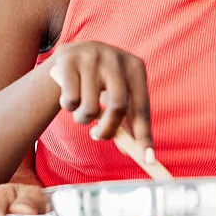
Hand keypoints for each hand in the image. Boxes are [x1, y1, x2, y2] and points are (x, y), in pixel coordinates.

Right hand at [47, 41, 153, 155]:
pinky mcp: (69, 59)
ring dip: (83, 119)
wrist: (72, 56)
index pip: (142, 107)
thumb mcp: (117, 95)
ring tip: (81, 110)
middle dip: (108, 130)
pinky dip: (68, 107)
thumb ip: (127, 122)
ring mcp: (92, 56)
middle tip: (98, 137)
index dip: (144, 135)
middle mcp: (116, 58)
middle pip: (118, 106)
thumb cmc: (100, 82)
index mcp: (135, 67)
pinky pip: (70, 100)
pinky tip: (68, 96)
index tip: (147, 159)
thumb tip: (138, 154)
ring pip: (89, 107)